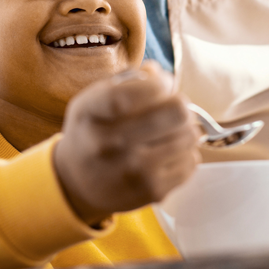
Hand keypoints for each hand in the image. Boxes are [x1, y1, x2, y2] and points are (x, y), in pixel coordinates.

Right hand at [54, 61, 199, 225]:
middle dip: (181, 104)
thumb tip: (163, 77)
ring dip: (186, 129)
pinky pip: (192, 161)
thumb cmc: (93, 130)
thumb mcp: (94, 98)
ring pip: (189, 136)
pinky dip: (186, 153)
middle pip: (176, 112)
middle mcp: (108, 144)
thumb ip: (128, 79)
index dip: (155, 85)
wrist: (76, 183)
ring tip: (171, 131)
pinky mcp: (153, 191)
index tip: (160, 84)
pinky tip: (169, 153)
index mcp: (90, 113)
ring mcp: (132, 170)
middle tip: (174, 108)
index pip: (127, 95)